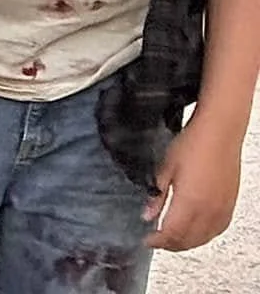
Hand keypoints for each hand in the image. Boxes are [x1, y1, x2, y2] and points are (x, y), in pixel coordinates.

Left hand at [146, 110, 244, 250]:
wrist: (220, 133)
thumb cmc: (193, 145)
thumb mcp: (165, 168)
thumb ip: (156, 195)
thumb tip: (147, 215)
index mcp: (189, 202)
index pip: (171, 233)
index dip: (157, 241)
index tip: (147, 240)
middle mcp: (208, 210)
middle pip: (188, 240)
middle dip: (170, 244)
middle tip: (157, 240)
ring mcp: (222, 209)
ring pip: (203, 238)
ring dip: (186, 242)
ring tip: (172, 238)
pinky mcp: (230, 205)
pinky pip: (217, 231)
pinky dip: (204, 236)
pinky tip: (195, 231)